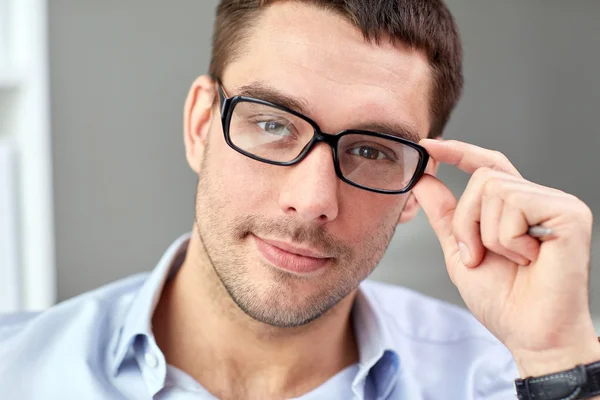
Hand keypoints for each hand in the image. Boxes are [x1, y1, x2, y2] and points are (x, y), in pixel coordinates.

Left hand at [412, 139, 599, 376]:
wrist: (529, 333)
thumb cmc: (502, 299)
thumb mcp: (460, 251)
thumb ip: (444, 215)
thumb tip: (422, 180)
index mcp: (514, 207)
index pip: (487, 165)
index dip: (458, 152)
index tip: (428, 145)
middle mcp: (537, 198)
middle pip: (482, 179)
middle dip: (466, 222)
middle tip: (479, 255)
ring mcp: (556, 203)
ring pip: (493, 189)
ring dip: (486, 234)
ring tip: (510, 261)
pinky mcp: (569, 212)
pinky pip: (514, 204)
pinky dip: (508, 239)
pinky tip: (529, 259)